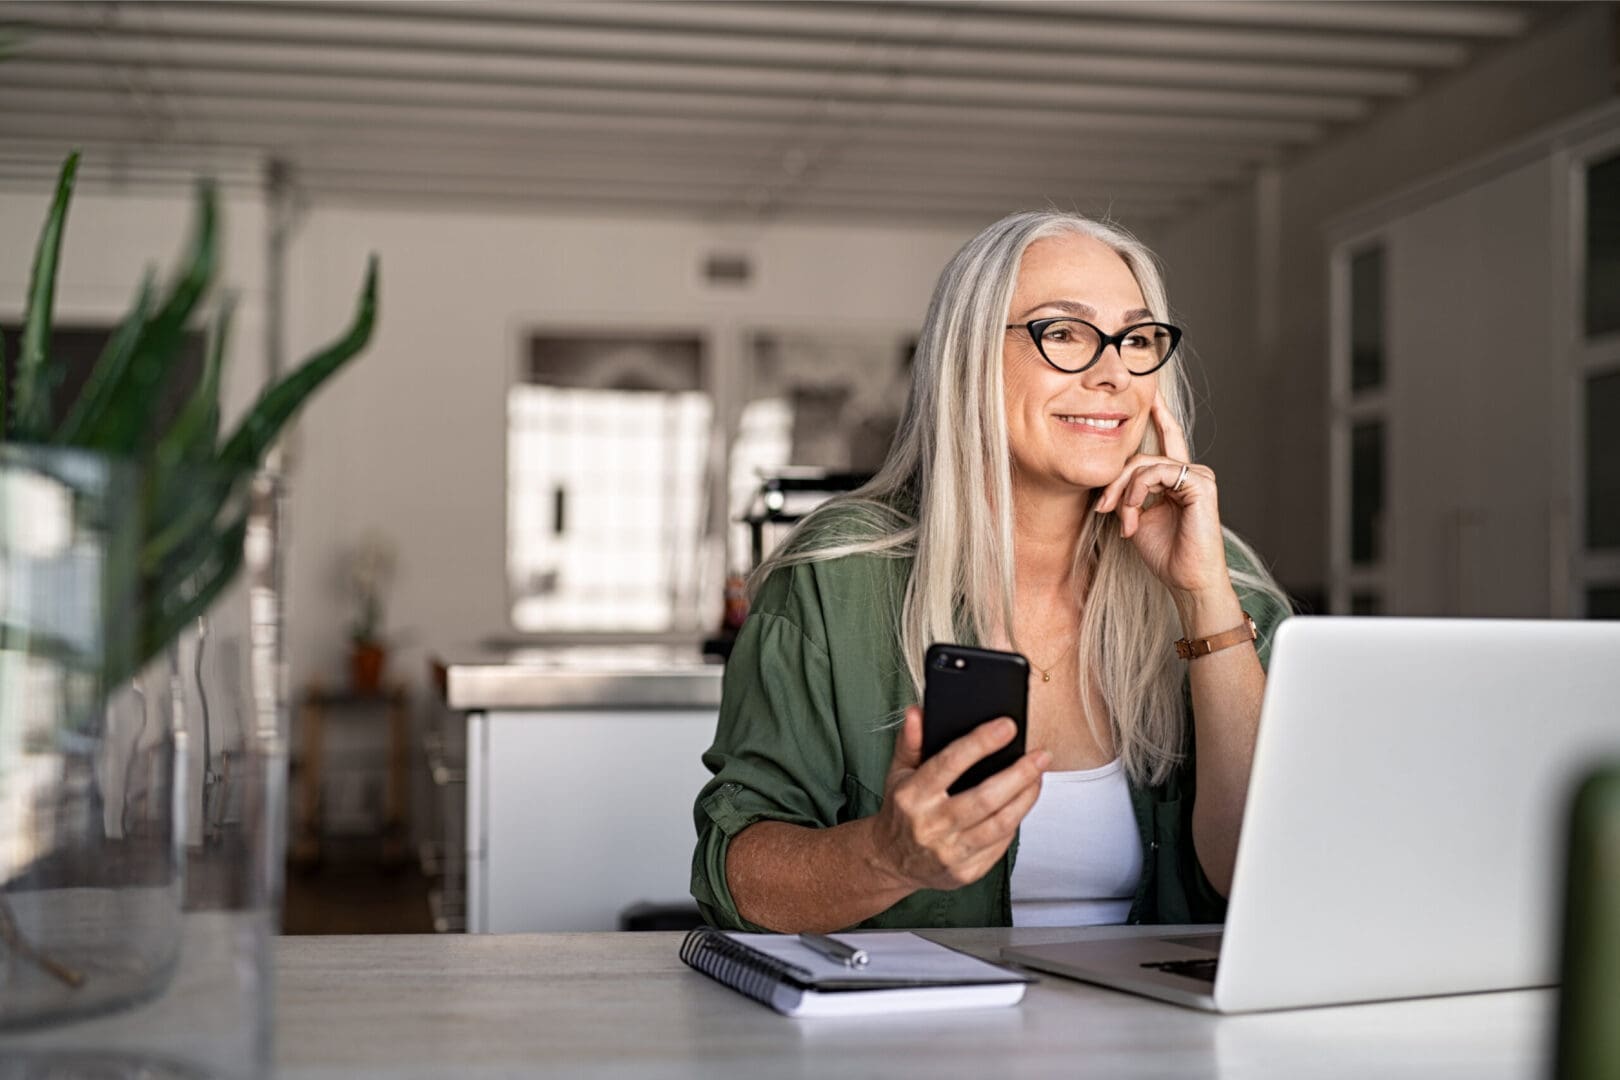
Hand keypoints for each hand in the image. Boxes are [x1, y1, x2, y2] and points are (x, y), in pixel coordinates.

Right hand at [870, 706, 1049, 892]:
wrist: (892, 861)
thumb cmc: (901, 812)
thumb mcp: (898, 772)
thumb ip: (911, 742)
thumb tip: (918, 713)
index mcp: (912, 796)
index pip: (950, 763)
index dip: (981, 743)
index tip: (1007, 727)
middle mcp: (930, 825)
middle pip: (985, 797)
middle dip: (1019, 774)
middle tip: (1040, 756)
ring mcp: (949, 852)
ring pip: (1000, 823)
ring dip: (1026, 798)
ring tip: (1038, 777)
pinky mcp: (965, 871)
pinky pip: (1000, 844)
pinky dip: (1015, 822)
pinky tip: (1021, 805)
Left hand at [1093, 390, 1230, 598]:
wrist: (1187, 580)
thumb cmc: (1165, 554)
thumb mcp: (1135, 517)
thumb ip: (1127, 492)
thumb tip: (1109, 481)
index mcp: (1176, 477)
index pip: (1166, 439)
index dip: (1158, 416)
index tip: (1148, 395)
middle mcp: (1189, 472)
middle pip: (1140, 457)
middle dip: (1115, 481)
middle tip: (1102, 508)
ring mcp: (1198, 476)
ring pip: (1145, 465)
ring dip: (1124, 493)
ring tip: (1121, 520)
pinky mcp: (1201, 484)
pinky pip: (1157, 472)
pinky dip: (1137, 492)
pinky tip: (1133, 514)